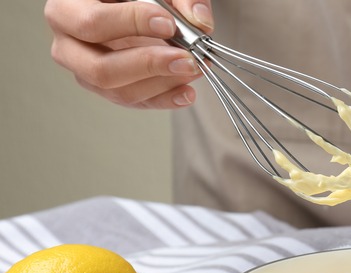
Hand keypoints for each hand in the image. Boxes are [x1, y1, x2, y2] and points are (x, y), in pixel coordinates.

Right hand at [44, 0, 213, 108]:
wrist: (135, 9)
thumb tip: (199, 20)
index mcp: (68, 10)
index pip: (93, 23)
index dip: (132, 24)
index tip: (168, 23)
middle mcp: (70, 45)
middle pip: (100, 68)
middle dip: (148, 65)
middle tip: (184, 57)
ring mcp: (87, 72)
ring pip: (118, 91)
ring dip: (162, 84)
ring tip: (193, 69)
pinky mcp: (109, 89)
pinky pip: (135, 102)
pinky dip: (165, 100)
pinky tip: (187, 92)